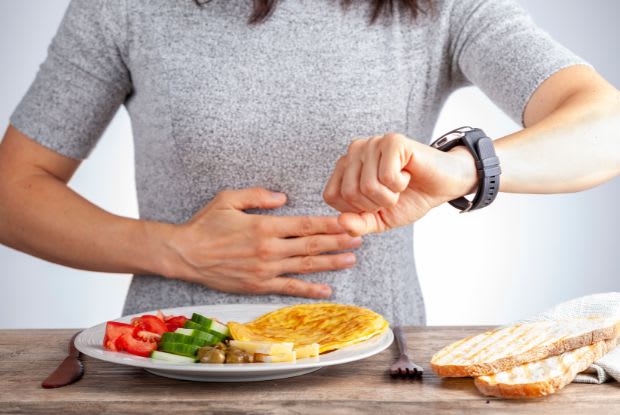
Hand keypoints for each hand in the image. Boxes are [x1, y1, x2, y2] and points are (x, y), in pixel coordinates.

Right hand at [164, 187, 361, 297]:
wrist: (185, 254)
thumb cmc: (205, 225)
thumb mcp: (228, 199)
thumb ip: (258, 195)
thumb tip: (283, 198)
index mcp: (264, 226)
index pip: (305, 225)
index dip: (329, 224)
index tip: (348, 222)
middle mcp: (269, 249)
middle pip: (311, 246)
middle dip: (338, 242)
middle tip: (359, 238)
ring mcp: (265, 269)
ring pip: (305, 267)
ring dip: (330, 263)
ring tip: (351, 259)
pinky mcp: (259, 285)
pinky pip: (289, 288)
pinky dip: (309, 289)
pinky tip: (326, 290)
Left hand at [323, 133, 476, 234]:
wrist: (442, 187)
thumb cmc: (409, 199)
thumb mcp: (380, 220)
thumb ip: (359, 224)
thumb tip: (341, 223)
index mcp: (345, 167)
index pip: (331, 196)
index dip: (356, 209)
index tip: (376, 202)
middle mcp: (355, 151)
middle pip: (349, 192)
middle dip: (375, 204)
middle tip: (391, 194)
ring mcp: (373, 143)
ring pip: (368, 186)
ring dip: (390, 195)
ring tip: (399, 184)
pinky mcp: (392, 141)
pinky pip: (387, 176)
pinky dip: (400, 184)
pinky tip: (407, 174)